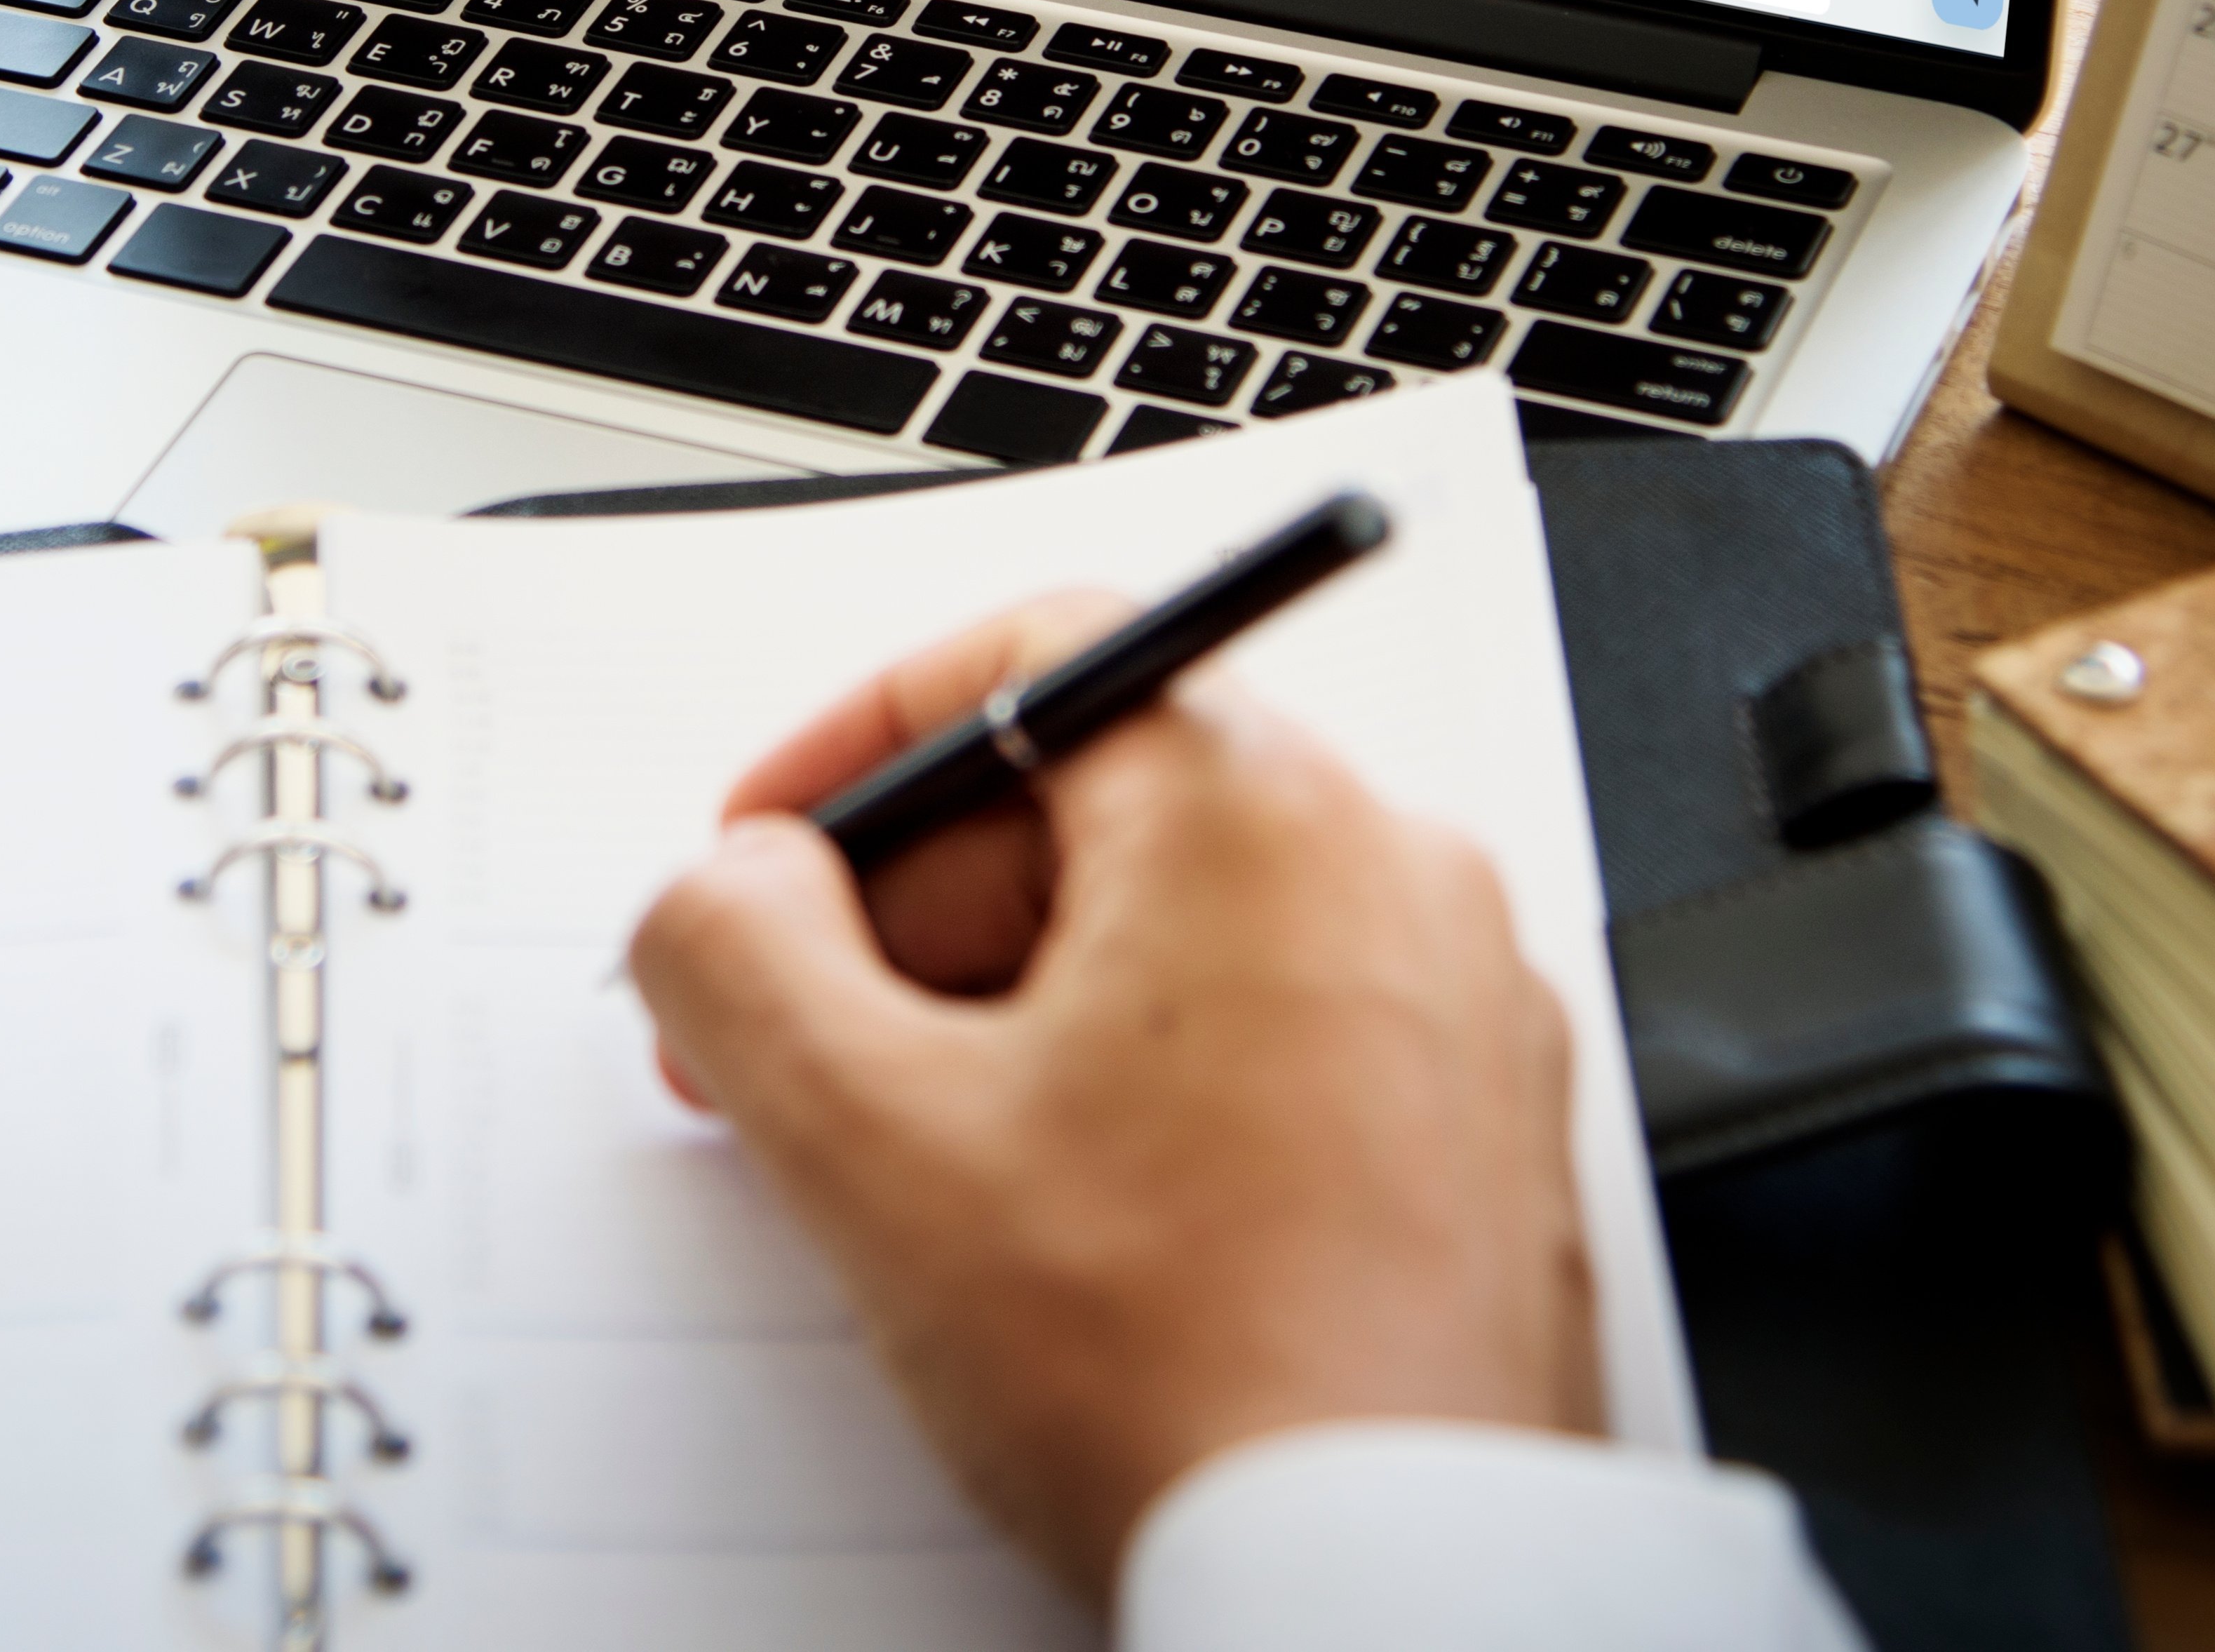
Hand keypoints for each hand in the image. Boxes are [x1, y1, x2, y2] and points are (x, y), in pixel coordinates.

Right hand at [627, 592, 1600, 1599]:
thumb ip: (738, 955)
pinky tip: (1070, 1225)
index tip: (768, 860)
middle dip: (918, 915)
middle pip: (1098, 802)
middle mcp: (1392, 866)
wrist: (1386, 1585)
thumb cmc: (1178, 1374)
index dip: (855, 746)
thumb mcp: (866, 1141)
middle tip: (804, 1053)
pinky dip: (1150, 1087)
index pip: (1026, 656)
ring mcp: (1461, 1002)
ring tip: (930, 1164)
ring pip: (1181, 931)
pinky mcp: (1483, 1128)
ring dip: (1022, 1012)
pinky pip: (1279, 1034)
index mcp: (1259, 808)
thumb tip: (730, 885)